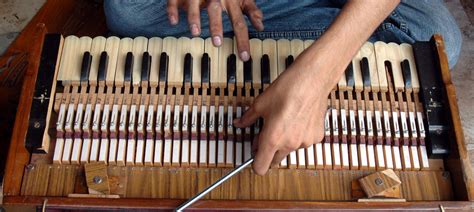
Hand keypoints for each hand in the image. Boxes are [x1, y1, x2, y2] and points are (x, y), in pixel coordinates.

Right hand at [167, 0, 263, 60]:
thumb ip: (250, 10)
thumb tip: (261, 25)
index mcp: (231, 1)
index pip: (239, 22)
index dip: (242, 40)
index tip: (244, 57)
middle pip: (215, 11)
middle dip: (216, 26)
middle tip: (217, 43)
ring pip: (194, 4)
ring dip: (194, 18)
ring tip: (196, 32)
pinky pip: (175, 0)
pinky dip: (173, 10)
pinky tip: (174, 21)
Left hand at [234, 51, 330, 174]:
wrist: (311, 79)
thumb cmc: (287, 89)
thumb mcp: (260, 103)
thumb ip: (248, 118)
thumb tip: (239, 123)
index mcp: (272, 139)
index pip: (261, 167)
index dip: (255, 163)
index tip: (254, 154)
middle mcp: (289, 144)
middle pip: (275, 160)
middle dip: (269, 151)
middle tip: (265, 135)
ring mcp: (304, 142)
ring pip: (290, 150)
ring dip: (284, 142)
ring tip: (284, 122)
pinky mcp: (316, 136)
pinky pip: (303, 142)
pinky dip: (299, 135)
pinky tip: (297, 120)